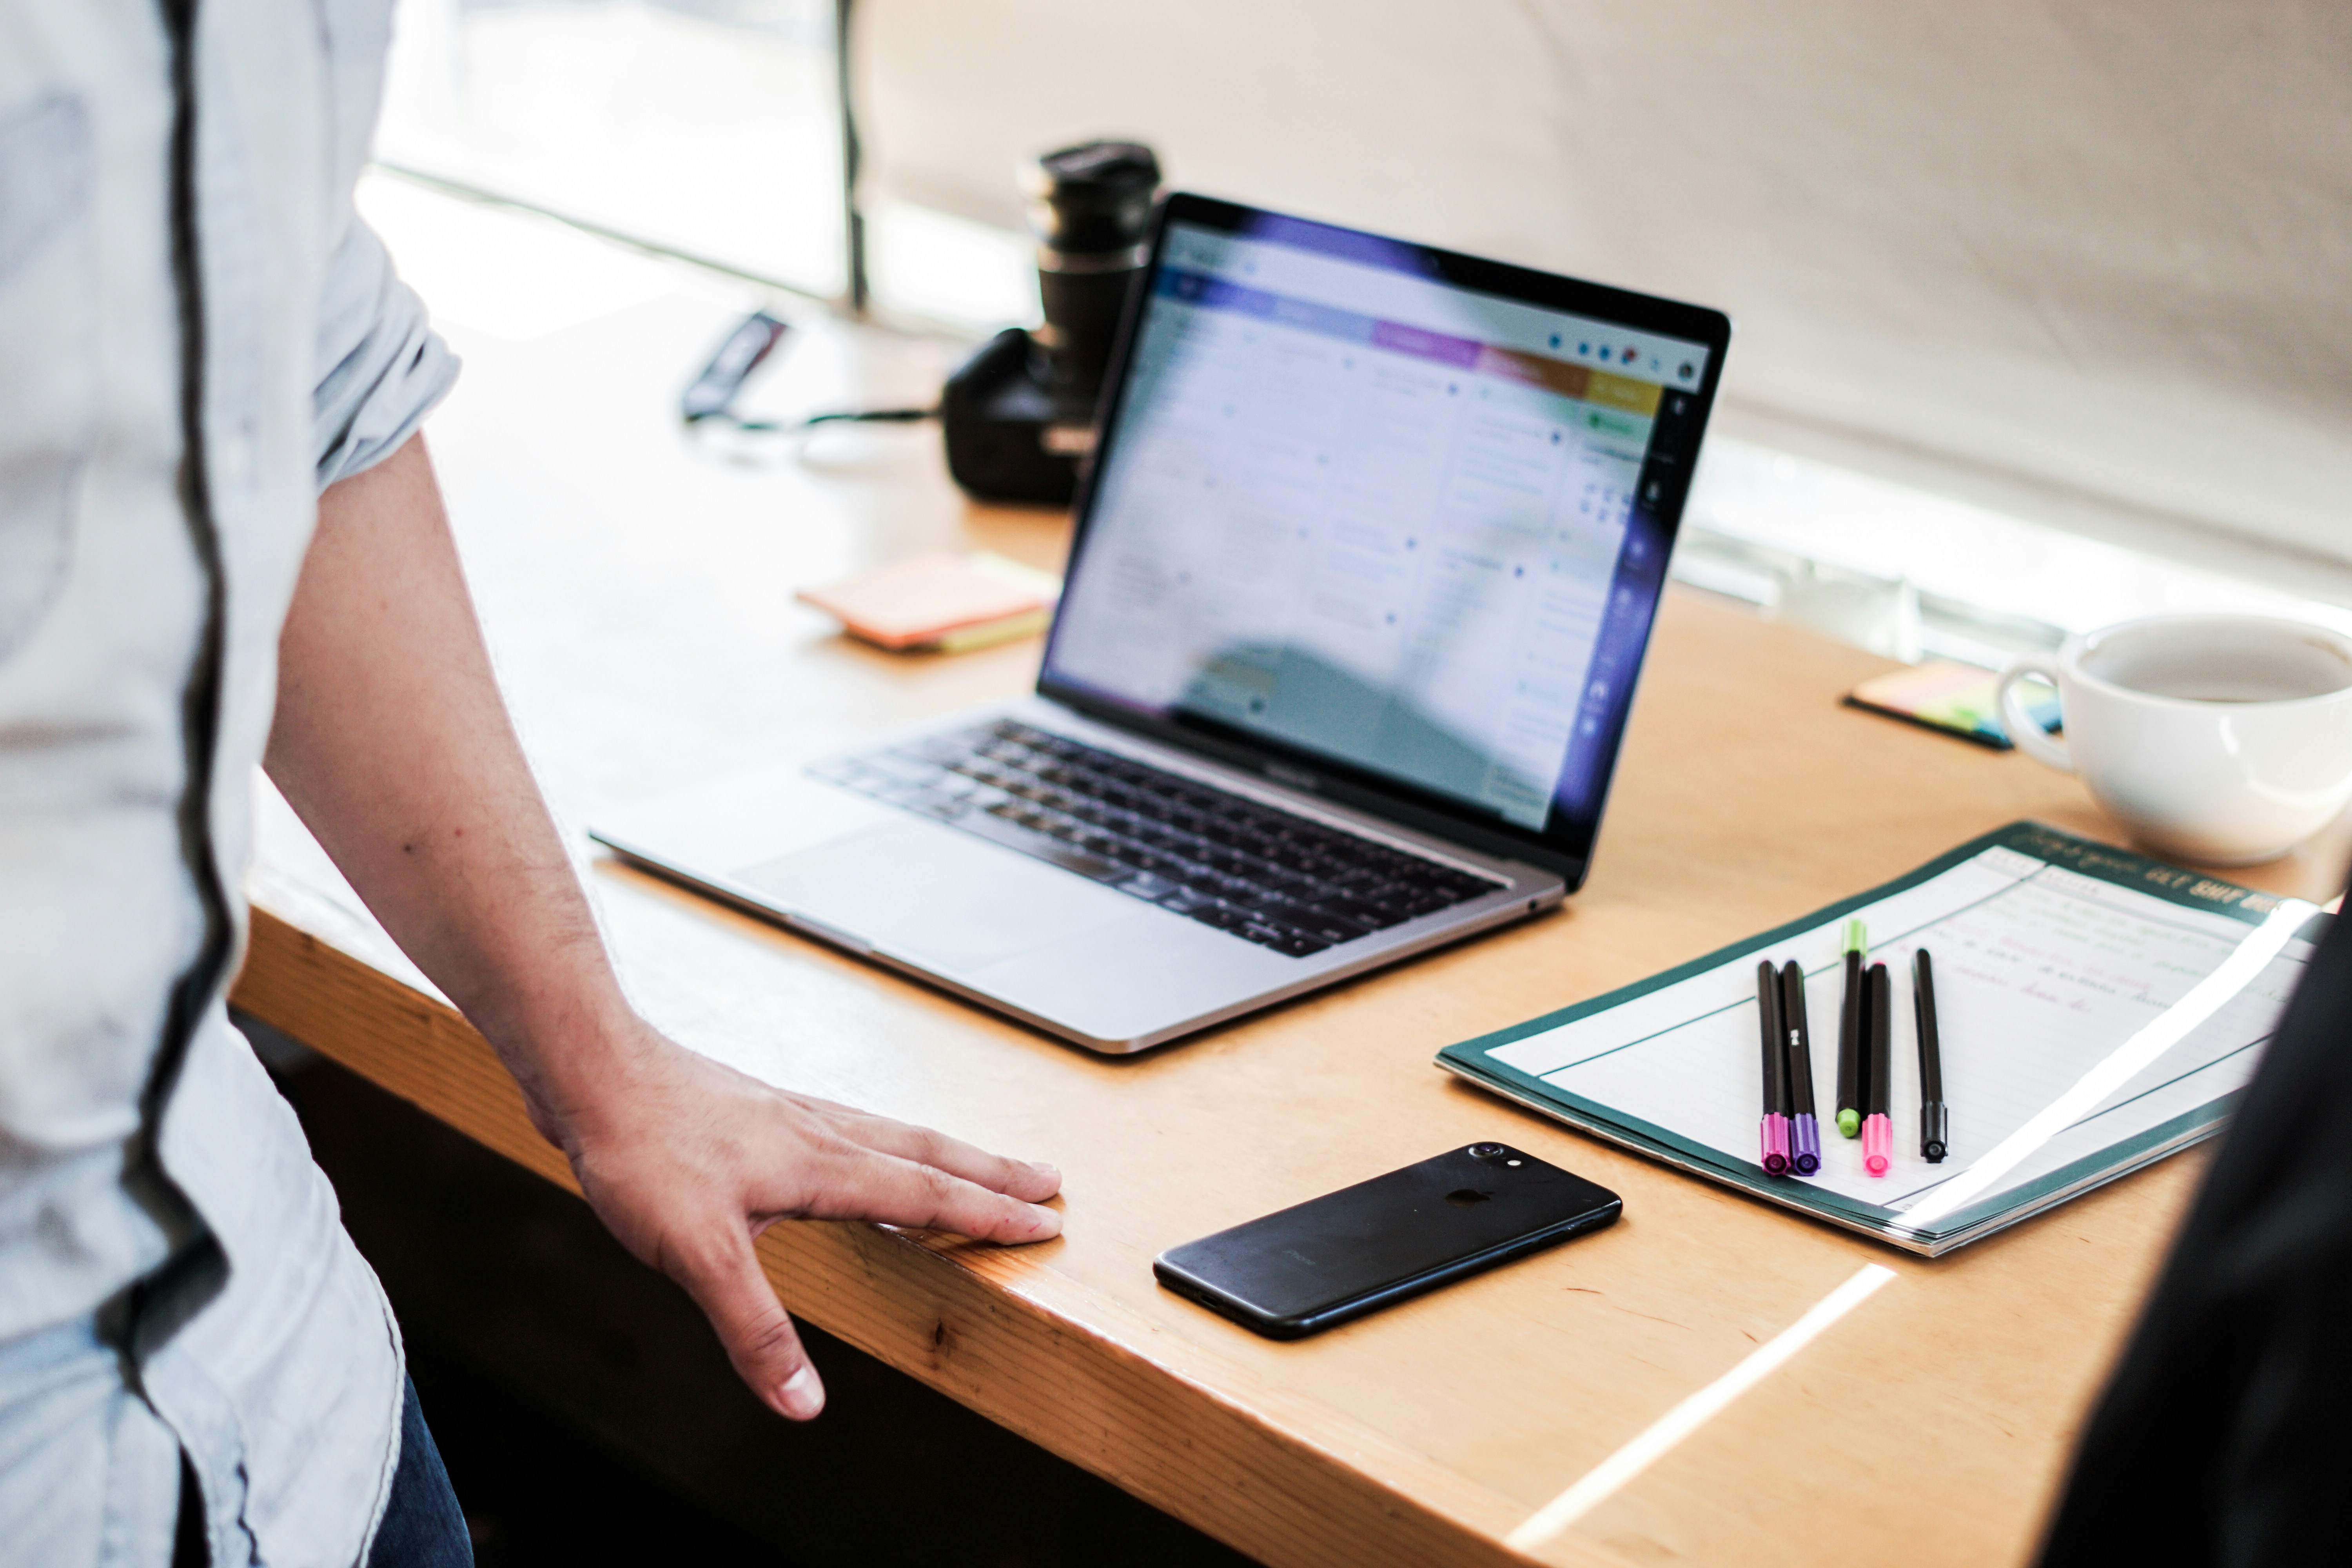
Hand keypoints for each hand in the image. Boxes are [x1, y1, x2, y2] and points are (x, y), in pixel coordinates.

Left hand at [528, 1019, 1062, 1420]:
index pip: (925, 1196)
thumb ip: (756, 1329)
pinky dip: (884, 1138)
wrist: (594, 1072)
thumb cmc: (643, 1149)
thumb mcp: (700, 1255)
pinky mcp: (758, 1110)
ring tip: (980, 1161)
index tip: (1045, 1223)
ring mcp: (789, 1114)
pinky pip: (849, 1123)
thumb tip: (803, 1403)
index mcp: (821, 1164)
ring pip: (891, 1132)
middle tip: (1049, 1179)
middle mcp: (818, 1131)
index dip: (988, 1214)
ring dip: (946, 1151)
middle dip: (992, 1172)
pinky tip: (863, 1148)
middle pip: (928, 1152)